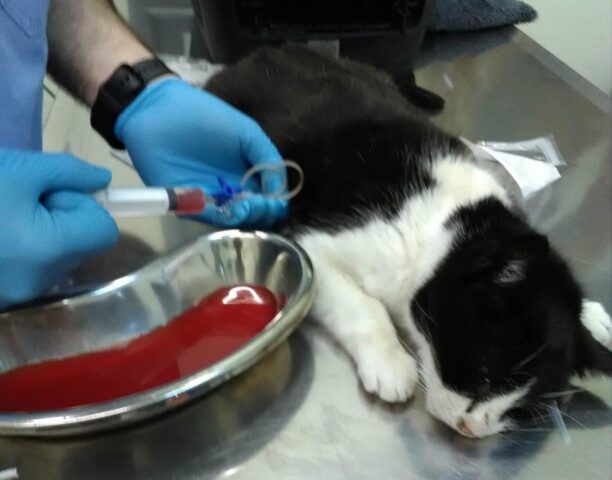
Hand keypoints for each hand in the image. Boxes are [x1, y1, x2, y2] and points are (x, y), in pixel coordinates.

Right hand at [0, 150, 118, 308]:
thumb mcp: (19, 169)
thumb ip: (70, 171)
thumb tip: (104, 179)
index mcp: (50, 251)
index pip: (104, 231)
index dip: (86, 206)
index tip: (53, 192)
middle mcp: (39, 281)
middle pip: (82, 244)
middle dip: (63, 216)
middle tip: (24, 200)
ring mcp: (18, 294)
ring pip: (58, 256)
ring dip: (43, 232)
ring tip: (6, 215)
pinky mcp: (4, 296)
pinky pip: (33, 267)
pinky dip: (25, 248)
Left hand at [115, 78, 287, 227]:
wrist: (162, 111)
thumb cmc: (207, 117)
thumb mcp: (248, 133)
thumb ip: (269, 159)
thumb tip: (280, 193)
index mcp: (249, 175)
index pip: (270, 201)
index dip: (275, 204)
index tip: (274, 200)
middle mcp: (232, 191)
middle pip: (255, 215)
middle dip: (262, 213)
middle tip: (260, 202)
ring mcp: (211, 199)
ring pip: (234, 220)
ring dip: (244, 216)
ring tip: (245, 204)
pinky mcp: (188, 203)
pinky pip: (208, 217)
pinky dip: (222, 216)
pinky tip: (229, 206)